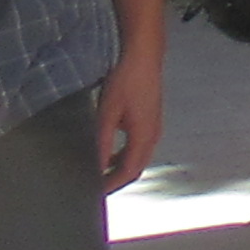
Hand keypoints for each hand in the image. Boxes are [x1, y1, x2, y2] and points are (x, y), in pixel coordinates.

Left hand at [96, 29, 164, 192]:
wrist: (144, 57)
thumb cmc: (127, 81)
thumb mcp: (108, 113)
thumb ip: (103, 142)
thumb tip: (96, 166)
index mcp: (144, 136)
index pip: (129, 171)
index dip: (112, 184)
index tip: (95, 193)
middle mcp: (153, 135)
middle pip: (137, 167)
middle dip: (117, 180)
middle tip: (96, 186)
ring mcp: (154, 127)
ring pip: (139, 157)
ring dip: (121, 167)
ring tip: (100, 172)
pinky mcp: (151, 120)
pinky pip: (139, 146)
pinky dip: (125, 155)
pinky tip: (109, 150)